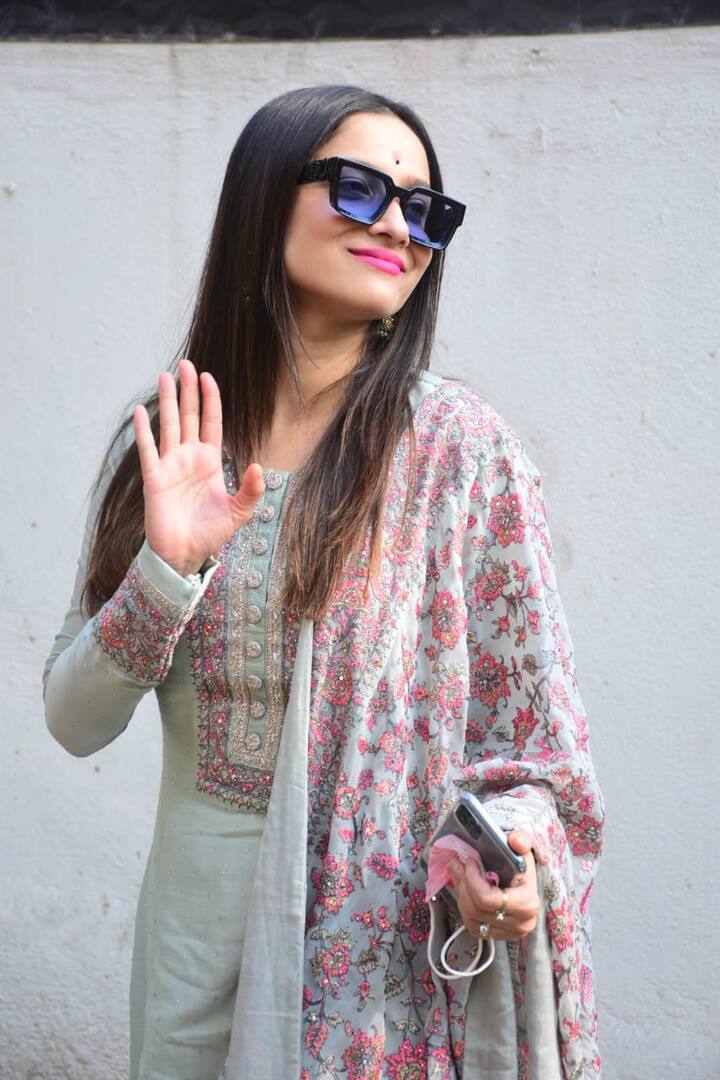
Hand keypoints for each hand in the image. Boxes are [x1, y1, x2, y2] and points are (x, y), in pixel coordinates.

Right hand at [133, 358, 264, 576]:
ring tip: (165, 376)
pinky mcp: (154, 478)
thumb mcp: (238, 512)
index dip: (210, 400)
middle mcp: (189, 458)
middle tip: (185, 364)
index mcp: (209, 461)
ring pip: (168, 425)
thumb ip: (251, 491)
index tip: (208, 377)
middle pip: (189, 416)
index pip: (211, 423)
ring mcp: (170, 466)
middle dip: (187, 390)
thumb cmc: (209, 534)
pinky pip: (147, 449)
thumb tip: (259, 467)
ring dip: (167, 401)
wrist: (183, 555)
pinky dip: (143, 430)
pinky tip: (140, 411)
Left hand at [449, 830, 538, 940]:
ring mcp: (508, 933)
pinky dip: (464, 906)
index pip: (488, 899)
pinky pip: (471, 925)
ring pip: (471, 918)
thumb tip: (515, 841)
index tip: (470, 861)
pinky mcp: (497, 936)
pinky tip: (465, 890)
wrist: (527, 883)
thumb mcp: (524, 848)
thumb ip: (522, 840)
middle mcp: (520, 924)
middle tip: (458, 864)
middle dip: (463, 884)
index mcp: (527, 904)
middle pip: (476, 908)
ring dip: (461, 894)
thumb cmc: (523, 865)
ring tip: (458, 874)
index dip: (472, 879)